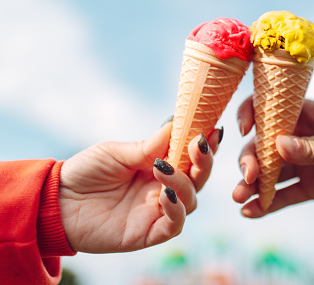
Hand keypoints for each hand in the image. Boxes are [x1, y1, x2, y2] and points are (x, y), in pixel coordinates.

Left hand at [59, 120, 219, 252]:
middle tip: (199, 144)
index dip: (205, 146)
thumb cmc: (85, 172)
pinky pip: (174, 224)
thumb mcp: (117, 152)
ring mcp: (157, 212)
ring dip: (184, 183)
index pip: (190, 158)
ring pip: (190, 200)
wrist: (56, 201)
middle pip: (198, 179)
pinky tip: (164, 194)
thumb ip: (149, 146)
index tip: (213, 129)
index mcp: (158, 168)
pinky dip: (176, 209)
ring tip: (164, 168)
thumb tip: (178, 124)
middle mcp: (162, 189)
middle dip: (204, 162)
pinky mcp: (148, 233)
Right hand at [233, 97, 313, 217]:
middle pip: (265, 146)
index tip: (244, 129)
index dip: (253, 115)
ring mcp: (306, 163)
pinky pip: (286, 194)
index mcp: (309, 114)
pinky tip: (252, 212)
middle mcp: (301, 137)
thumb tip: (279, 146)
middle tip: (248, 176)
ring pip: (271, 172)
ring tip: (240, 199)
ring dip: (253, 184)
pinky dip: (268, 203)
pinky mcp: (313, 186)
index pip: (272, 109)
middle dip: (251, 159)